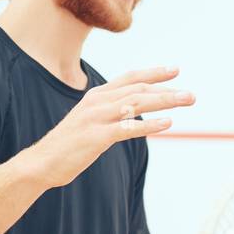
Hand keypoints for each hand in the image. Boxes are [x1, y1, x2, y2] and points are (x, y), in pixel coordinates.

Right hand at [27, 66, 194, 187]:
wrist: (42, 162)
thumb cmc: (69, 145)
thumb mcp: (89, 122)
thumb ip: (109, 113)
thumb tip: (131, 113)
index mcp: (96, 96)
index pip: (129, 78)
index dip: (153, 73)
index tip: (175, 70)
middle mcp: (97, 102)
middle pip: (138, 89)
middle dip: (167, 90)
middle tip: (191, 95)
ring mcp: (96, 118)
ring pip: (136, 104)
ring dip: (165, 102)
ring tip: (185, 101)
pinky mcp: (97, 137)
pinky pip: (127, 128)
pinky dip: (149, 124)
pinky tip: (167, 123)